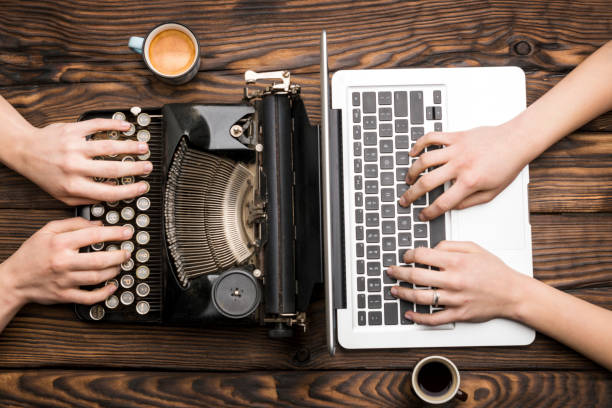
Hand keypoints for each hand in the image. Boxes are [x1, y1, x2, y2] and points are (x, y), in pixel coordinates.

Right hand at [0, 217, 132, 306]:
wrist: (14, 279)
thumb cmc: (31, 254)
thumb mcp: (47, 231)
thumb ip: (73, 224)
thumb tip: (98, 224)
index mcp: (60, 244)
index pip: (93, 236)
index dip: (114, 233)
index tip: (127, 232)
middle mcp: (63, 262)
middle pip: (99, 260)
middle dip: (119, 255)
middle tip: (127, 252)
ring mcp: (65, 281)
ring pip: (97, 277)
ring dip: (114, 271)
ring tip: (120, 265)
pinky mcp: (65, 296)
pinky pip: (89, 297)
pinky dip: (104, 293)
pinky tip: (112, 286)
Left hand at [8, 118, 151, 205]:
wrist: (25, 150)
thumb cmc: (45, 174)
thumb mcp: (62, 195)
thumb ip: (86, 199)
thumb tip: (109, 197)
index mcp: (73, 185)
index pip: (108, 191)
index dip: (129, 190)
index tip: (142, 187)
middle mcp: (74, 166)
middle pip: (112, 168)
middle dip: (135, 168)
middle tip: (148, 166)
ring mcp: (74, 146)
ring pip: (108, 146)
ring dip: (129, 146)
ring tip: (143, 147)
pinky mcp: (72, 130)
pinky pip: (96, 125)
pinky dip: (113, 125)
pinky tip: (126, 126)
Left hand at [387, 241, 527, 324]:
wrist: (512, 293)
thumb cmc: (494, 271)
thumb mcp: (474, 248)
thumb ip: (450, 244)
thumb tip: (431, 247)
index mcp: (456, 261)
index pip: (422, 255)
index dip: (409, 255)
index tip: (405, 256)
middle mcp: (453, 280)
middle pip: (416, 276)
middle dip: (398, 273)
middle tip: (391, 271)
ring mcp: (455, 299)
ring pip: (421, 297)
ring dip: (403, 293)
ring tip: (394, 290)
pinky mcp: (458, 314)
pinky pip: (434, 318)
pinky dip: (418, 318)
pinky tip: (409, 314)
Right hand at [399, 124, 527, 220]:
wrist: (517, 141)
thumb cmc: (508, 165)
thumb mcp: (492, 192)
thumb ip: (469, 202)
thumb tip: (452, 207)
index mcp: (470, 182)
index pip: (443, 203)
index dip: (429, 212)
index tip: (423, 215)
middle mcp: (460, 165)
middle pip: (427, 182)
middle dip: (412, 194)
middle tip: (405, 199)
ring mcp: (456, 149)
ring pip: (425, 160)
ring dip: (412, 172)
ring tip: (408, 179)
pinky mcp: (456, 136)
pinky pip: (432, 138)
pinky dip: (419, 144)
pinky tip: (413, 153)